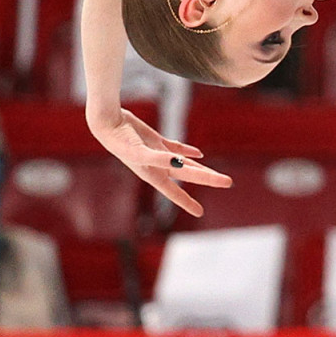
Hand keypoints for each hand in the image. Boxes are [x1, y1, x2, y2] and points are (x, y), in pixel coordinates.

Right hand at [87, 104, 231, 216]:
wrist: (107, 123)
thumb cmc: (121, 141)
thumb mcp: (141, 152)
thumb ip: (161, 158)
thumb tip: (180, 162)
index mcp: (153, 174)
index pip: (175, 192)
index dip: (188, 202)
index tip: (200, 213)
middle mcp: (157, 166)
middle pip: (189, 174)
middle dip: (208, 179)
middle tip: (228, 182)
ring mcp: (157, 153)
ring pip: (185, 163)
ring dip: (200, 167)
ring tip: (215, 174)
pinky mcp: (156, 141)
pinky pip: (176, 148)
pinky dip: (188, 151)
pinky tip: (199, 153)